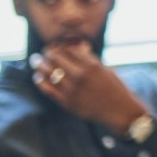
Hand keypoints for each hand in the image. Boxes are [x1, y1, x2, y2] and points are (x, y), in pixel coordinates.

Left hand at [33, 45, 147, 131]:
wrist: (120, 110)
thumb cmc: (116, 88)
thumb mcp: (107, 69)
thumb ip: (91, 58)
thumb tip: (79, 46)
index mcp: (92, 65)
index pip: (68, 50)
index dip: (59, 46)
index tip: (55, 46)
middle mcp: (81, 76)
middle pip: (56, 59)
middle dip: (47, 53)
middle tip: (43, 53)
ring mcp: (73, 90)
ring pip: (49, 73)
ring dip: (40, 65)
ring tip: (36, 62)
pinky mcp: (68, 102)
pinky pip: (48, 89)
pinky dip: (40, 81)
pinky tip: (38, 77)